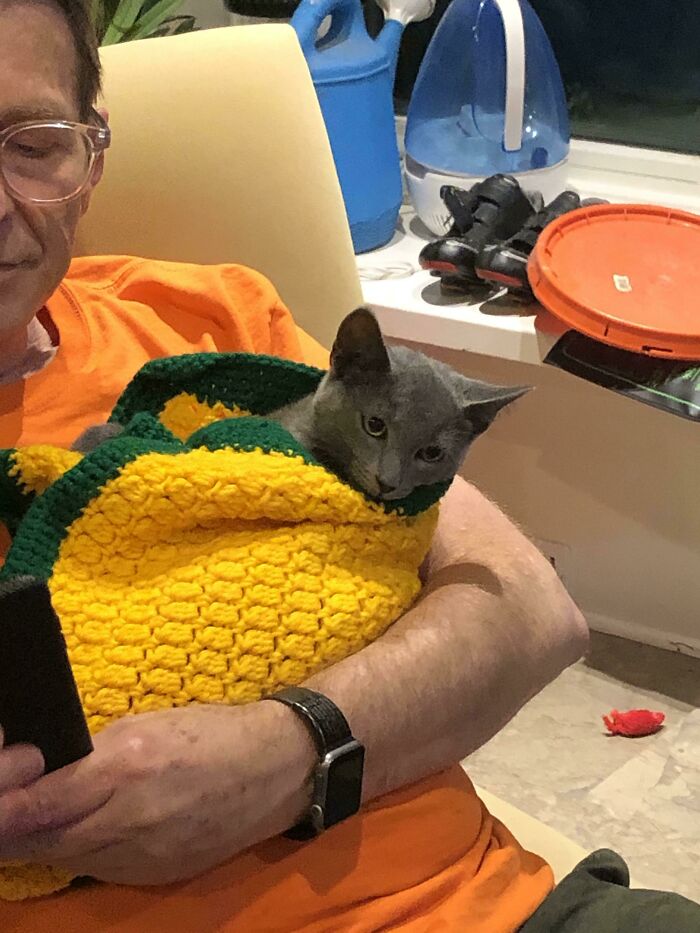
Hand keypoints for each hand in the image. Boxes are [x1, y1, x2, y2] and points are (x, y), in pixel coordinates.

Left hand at [0, 702, 314, 885]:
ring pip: (61, 860)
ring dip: (40, 838)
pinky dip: (79, 849)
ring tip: (39, 812)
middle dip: (10, 825)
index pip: (33, 805)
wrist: (276, 770)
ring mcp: (139, 857)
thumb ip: (86, 755)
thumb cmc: (212, 733)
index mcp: (124, 767)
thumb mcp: (144, 726)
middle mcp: (127, 820)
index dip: (2, 802)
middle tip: (8, 799)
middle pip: (35, 844)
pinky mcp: (152, 876)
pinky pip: (95, 868)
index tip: (2, 781)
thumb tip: (37, 772)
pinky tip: (85, 826)